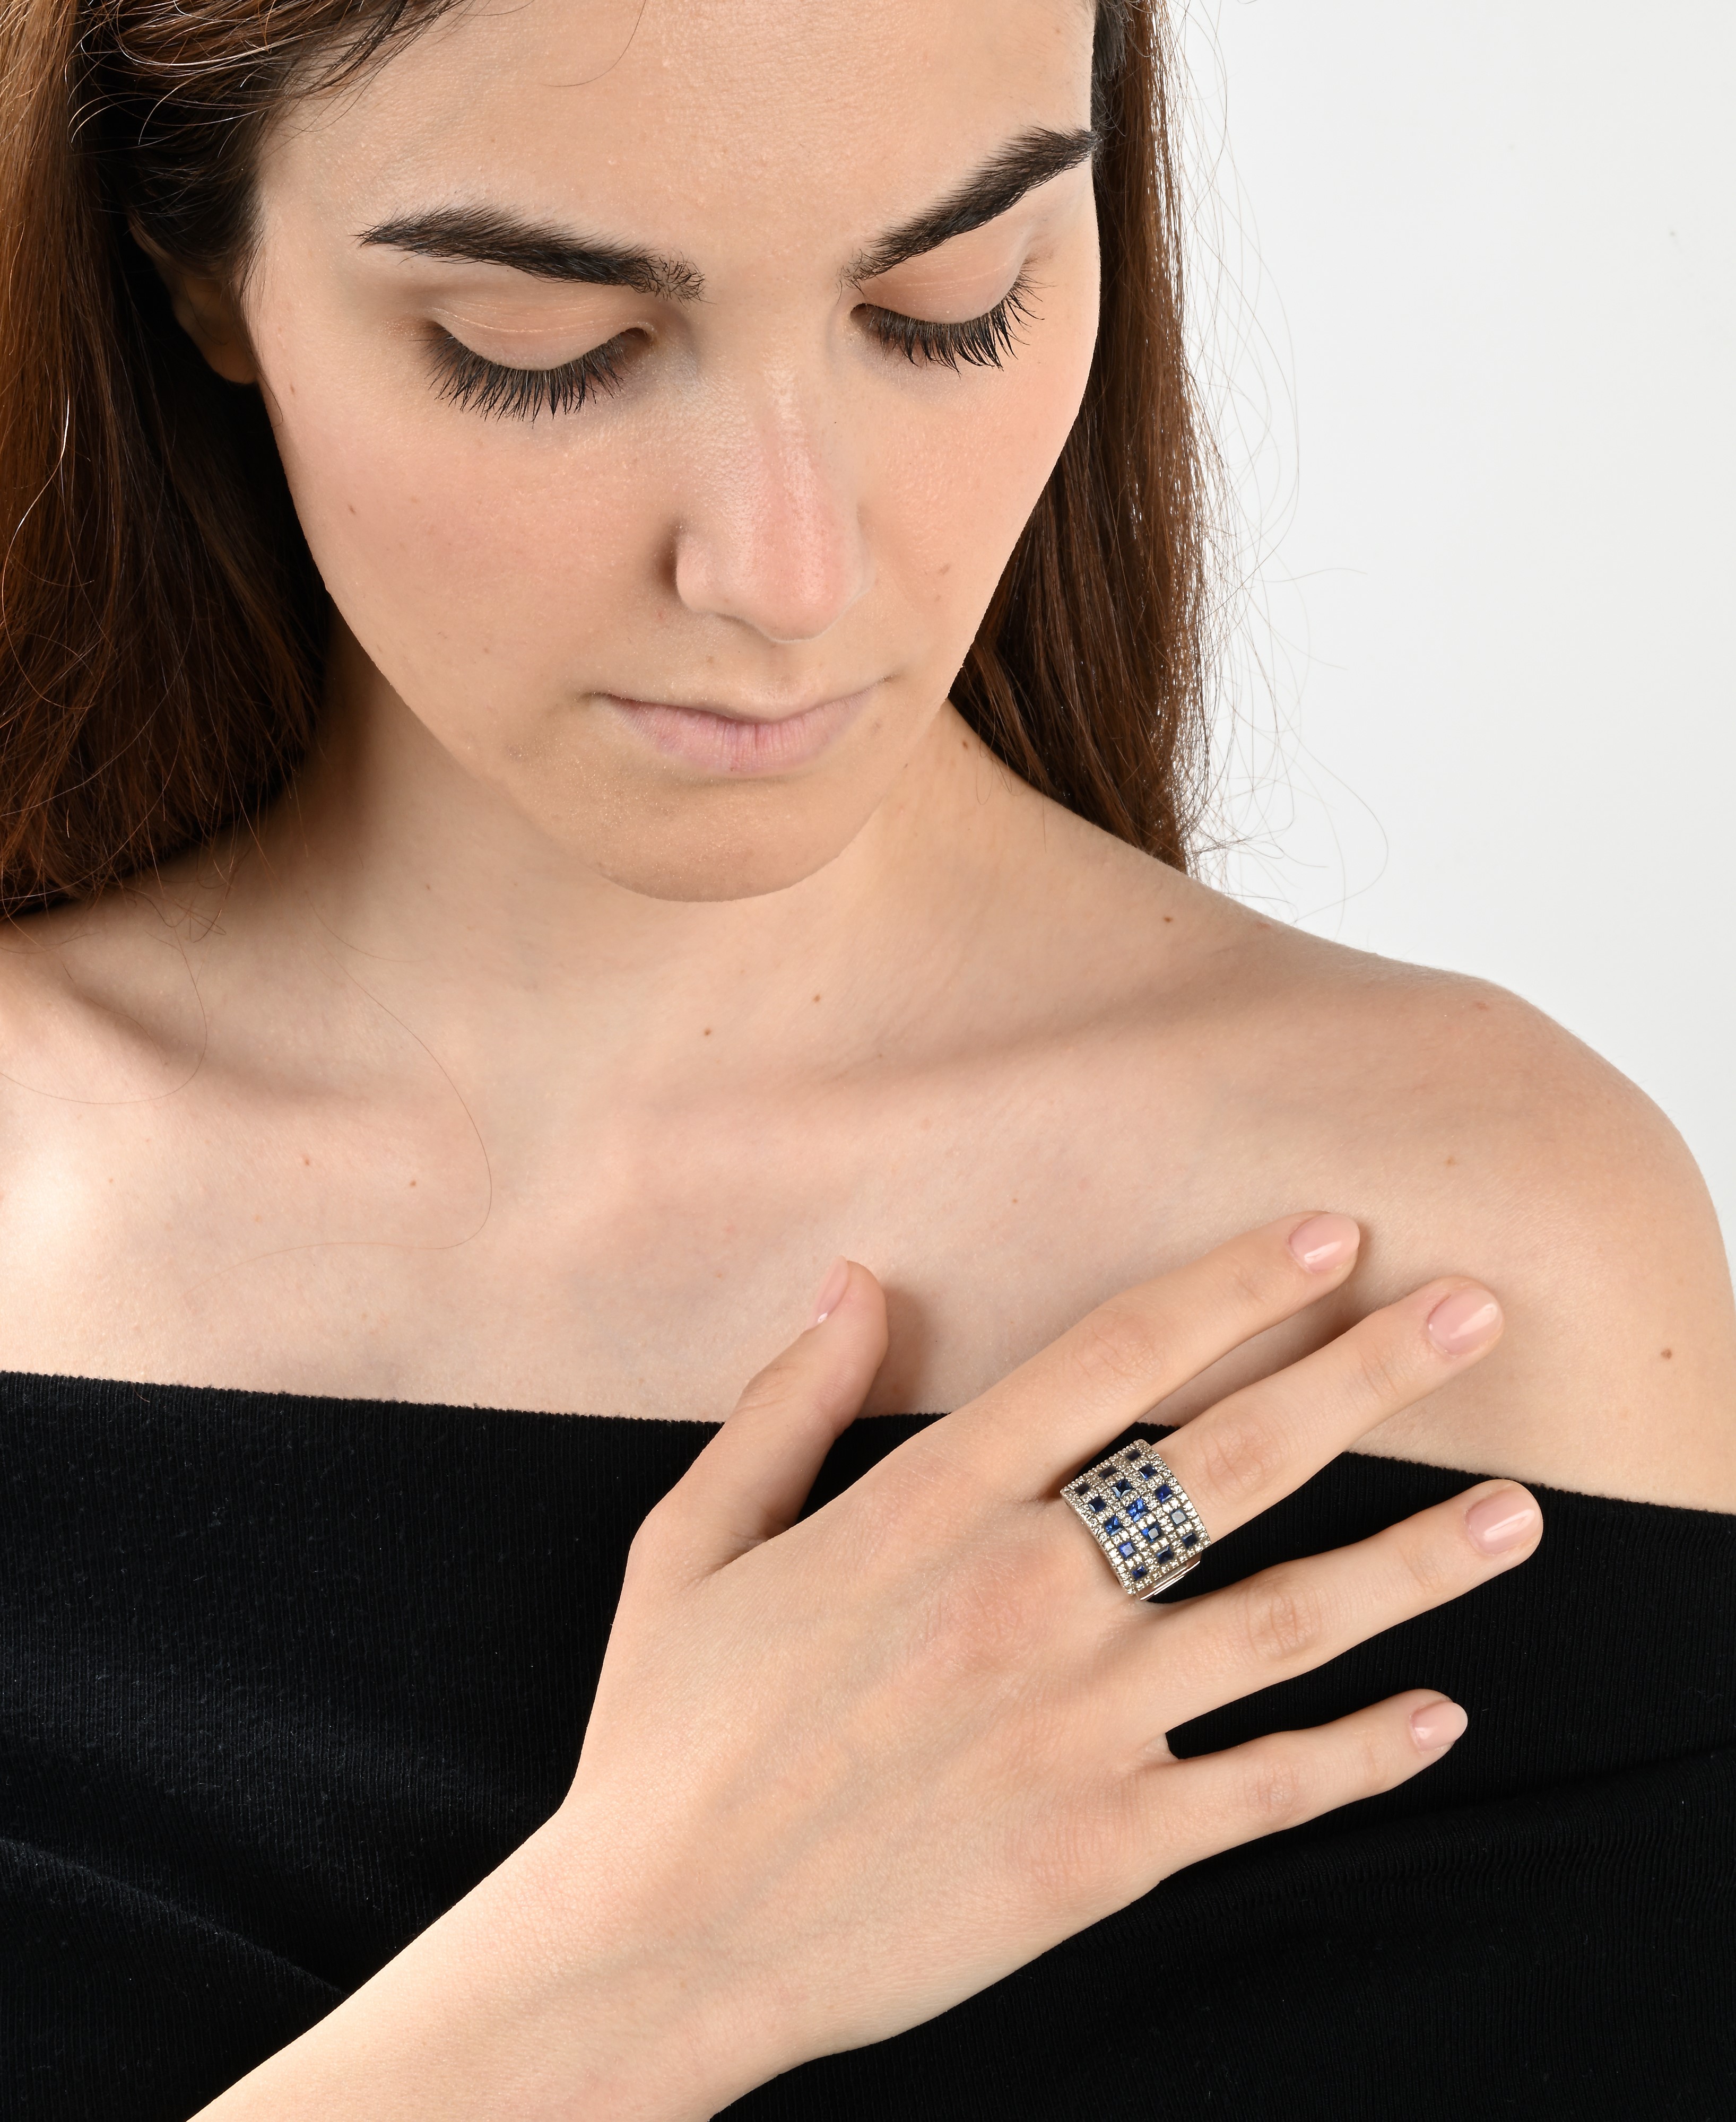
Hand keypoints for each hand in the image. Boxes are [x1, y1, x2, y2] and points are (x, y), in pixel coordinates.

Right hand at [558, 1212, 1539, 2109]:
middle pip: (1237, 1456)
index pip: (1118, 1357)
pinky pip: (1265, 1785)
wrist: (662, 1943)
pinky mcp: (1103, 1848)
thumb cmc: (668, 1736)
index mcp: (930, 1509)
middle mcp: (1026, 1597)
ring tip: (1522, 1510)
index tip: (1329, 1235)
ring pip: (1290, 1617)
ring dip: (1417, 1559)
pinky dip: (1364, 1752)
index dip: (1234, 1284)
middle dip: (1369, 1372)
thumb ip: (786, 1402)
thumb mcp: (692, 1542)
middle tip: (1475, 1309)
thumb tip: (854, 1278)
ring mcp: (1078, 1727)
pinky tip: (1441, 1716)